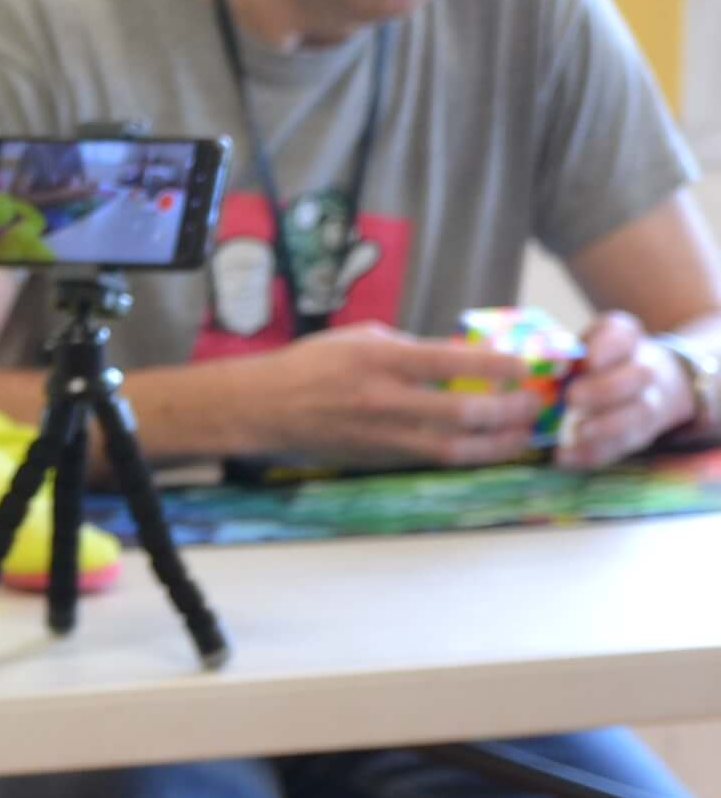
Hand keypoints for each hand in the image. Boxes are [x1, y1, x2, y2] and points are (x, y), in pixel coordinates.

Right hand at [224, 324, 543, 467]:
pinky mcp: (376, 458)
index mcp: (382, 360)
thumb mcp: (362, 339)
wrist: (262, 407)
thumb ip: (413, 347)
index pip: (453, 362)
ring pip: (452, 448)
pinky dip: (464, 456)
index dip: (498, 365)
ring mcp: (381, 435)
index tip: (527, 366)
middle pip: (462, 412)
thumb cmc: (311, 365)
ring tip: (523, 437)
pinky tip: (487, 450)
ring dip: (496, 445)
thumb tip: (461, 352)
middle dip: (508, 410)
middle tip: (534, 404)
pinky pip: (429, 459)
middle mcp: (385, 400)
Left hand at [555, 311, 697, 469]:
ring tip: (577, 432)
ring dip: (607, 425)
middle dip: (607, 388)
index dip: (607, 347)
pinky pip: (621, 446)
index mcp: (623, 338)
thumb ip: (557, 349)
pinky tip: (566, 457)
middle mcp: (642, 369)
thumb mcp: (579, 343)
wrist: (640, 382)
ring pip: (639, 413)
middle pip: (639, 375)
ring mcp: (646, 403)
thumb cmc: (593, 360)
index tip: (588, 360)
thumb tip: (530, 362)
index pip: (622, 334)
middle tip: (573, 397)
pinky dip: (594, 454)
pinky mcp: (637, 434)